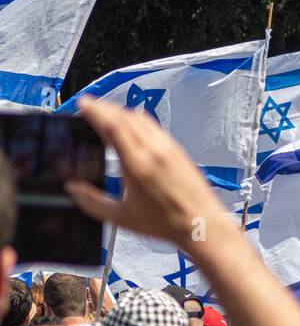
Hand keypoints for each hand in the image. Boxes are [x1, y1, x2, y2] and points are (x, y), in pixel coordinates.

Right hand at [64, 96, 234, 252]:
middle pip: (126, 117)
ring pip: (142, 119)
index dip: (97, 111)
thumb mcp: (121, 217)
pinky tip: (132, 125)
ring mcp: (169, 148)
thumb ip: (92, 202)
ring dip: (122, 112)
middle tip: (89, 105)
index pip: (114, 126)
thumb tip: (72, 188)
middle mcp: (154, 150)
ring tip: (106, 113)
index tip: (83, 103)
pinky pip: (155, 127)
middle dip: (105, 107)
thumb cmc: (164, 222)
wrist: (201, 223)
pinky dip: (138, 120)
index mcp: (138, 164)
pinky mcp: (178, 150)